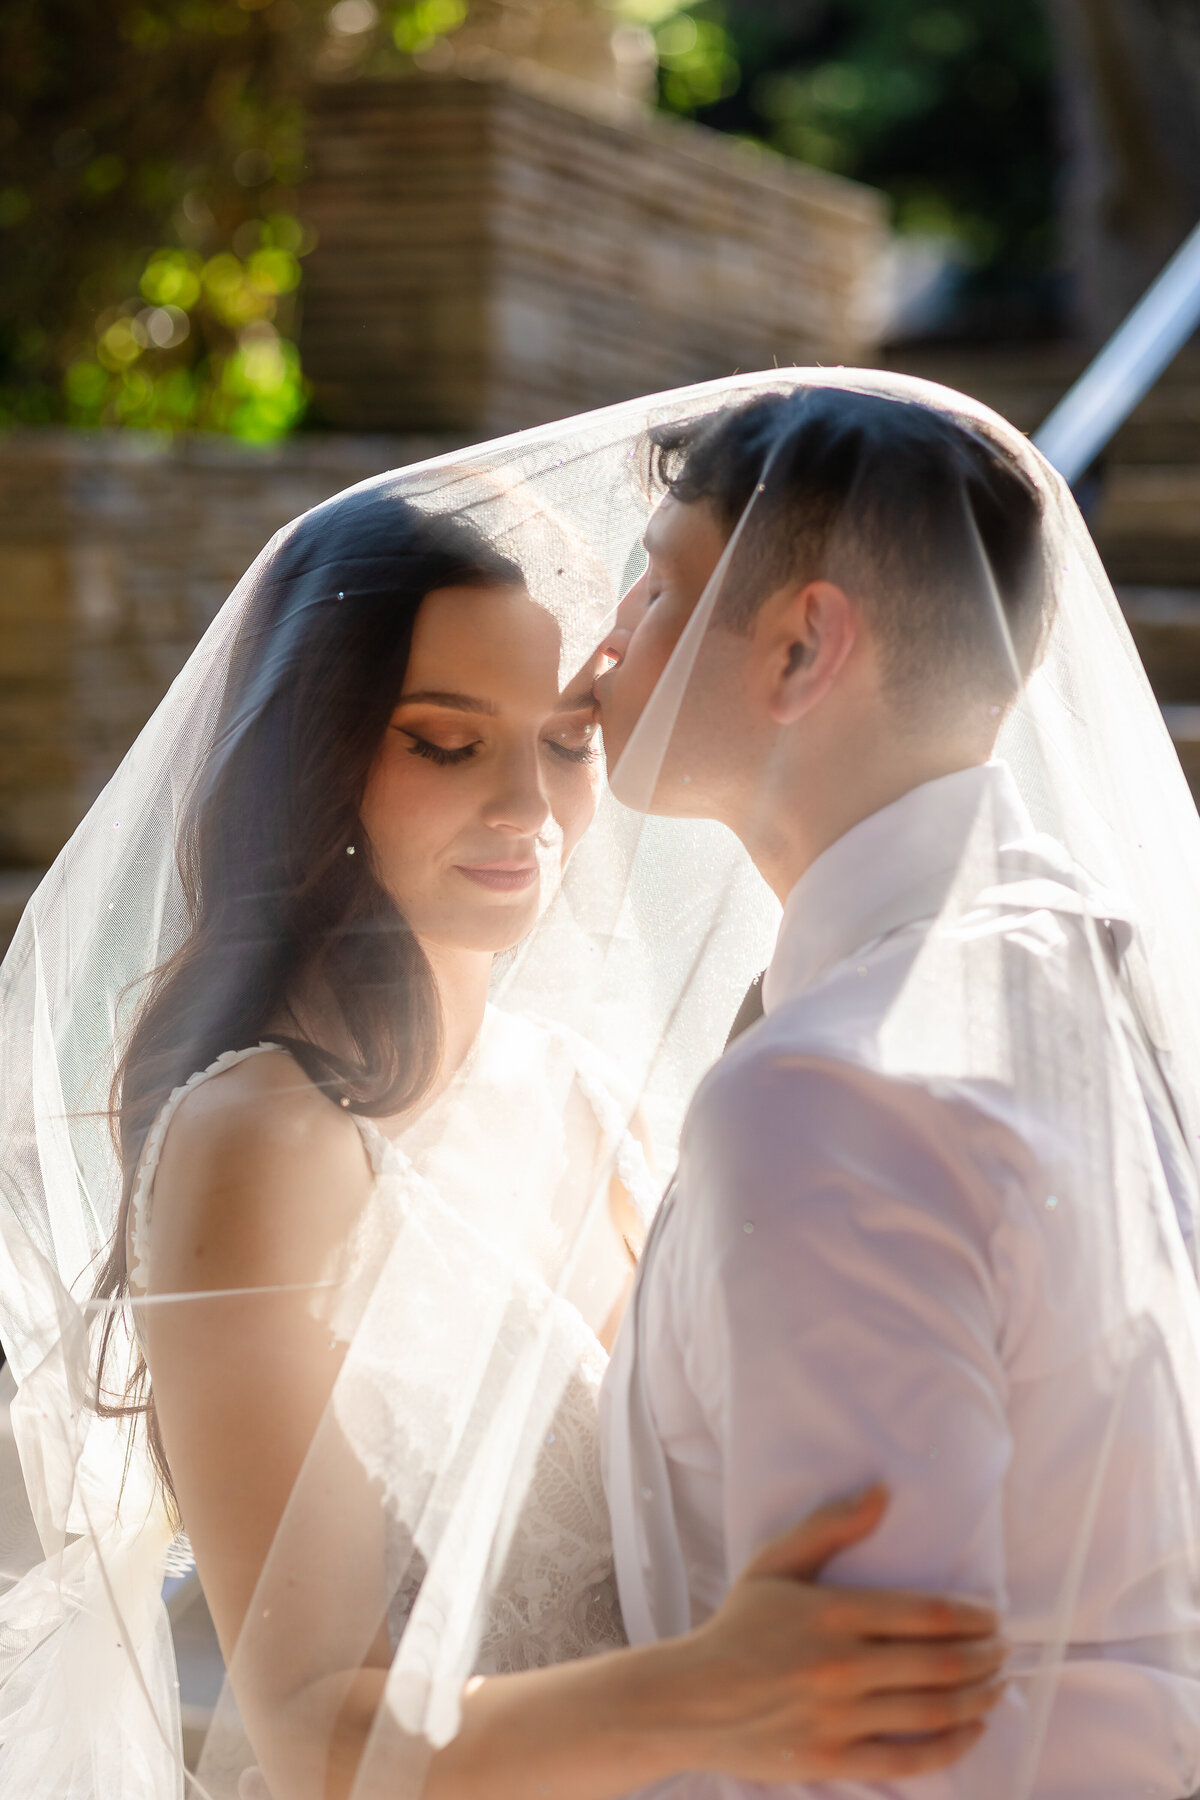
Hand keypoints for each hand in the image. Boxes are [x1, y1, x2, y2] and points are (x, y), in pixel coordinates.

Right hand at [672, 1485, 1006, 1782]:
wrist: (691, 1698)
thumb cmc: (739, 1627)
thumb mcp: (775, 1563)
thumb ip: (831, 1527)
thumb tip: (883, 1492)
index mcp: (832, 1612)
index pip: (926, 1614)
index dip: (973, 1617)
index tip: (993, 1616)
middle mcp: (841, 1665)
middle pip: (941, 1663)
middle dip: (987, 1656)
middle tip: (1004, 1650)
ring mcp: (838, 1716)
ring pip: (934, 1711)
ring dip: (979, 1698)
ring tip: (996, 1684)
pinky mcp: (834, 1759)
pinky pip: (910, 1759)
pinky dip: (953, 1747)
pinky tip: (972, 1729)